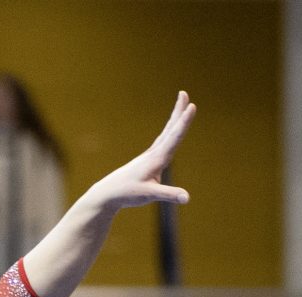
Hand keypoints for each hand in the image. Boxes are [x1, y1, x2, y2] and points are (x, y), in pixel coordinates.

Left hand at [85, 91, 196, 213]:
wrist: (109, 192)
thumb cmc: (128, 193)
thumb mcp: (149, 195)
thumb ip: (169, 195)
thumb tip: (187, 198)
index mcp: (156, 159)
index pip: (174, 137)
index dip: (184, 122)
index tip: (192, 106)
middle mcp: (154, 153)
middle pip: (170, 129)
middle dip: (178, 112)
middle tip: (184, 93)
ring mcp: (150, 155)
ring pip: (166, 132)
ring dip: (175, 118)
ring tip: (182, 104)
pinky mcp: (148, 159)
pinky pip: (163, 140)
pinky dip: (170, 130)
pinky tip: (172, 128)